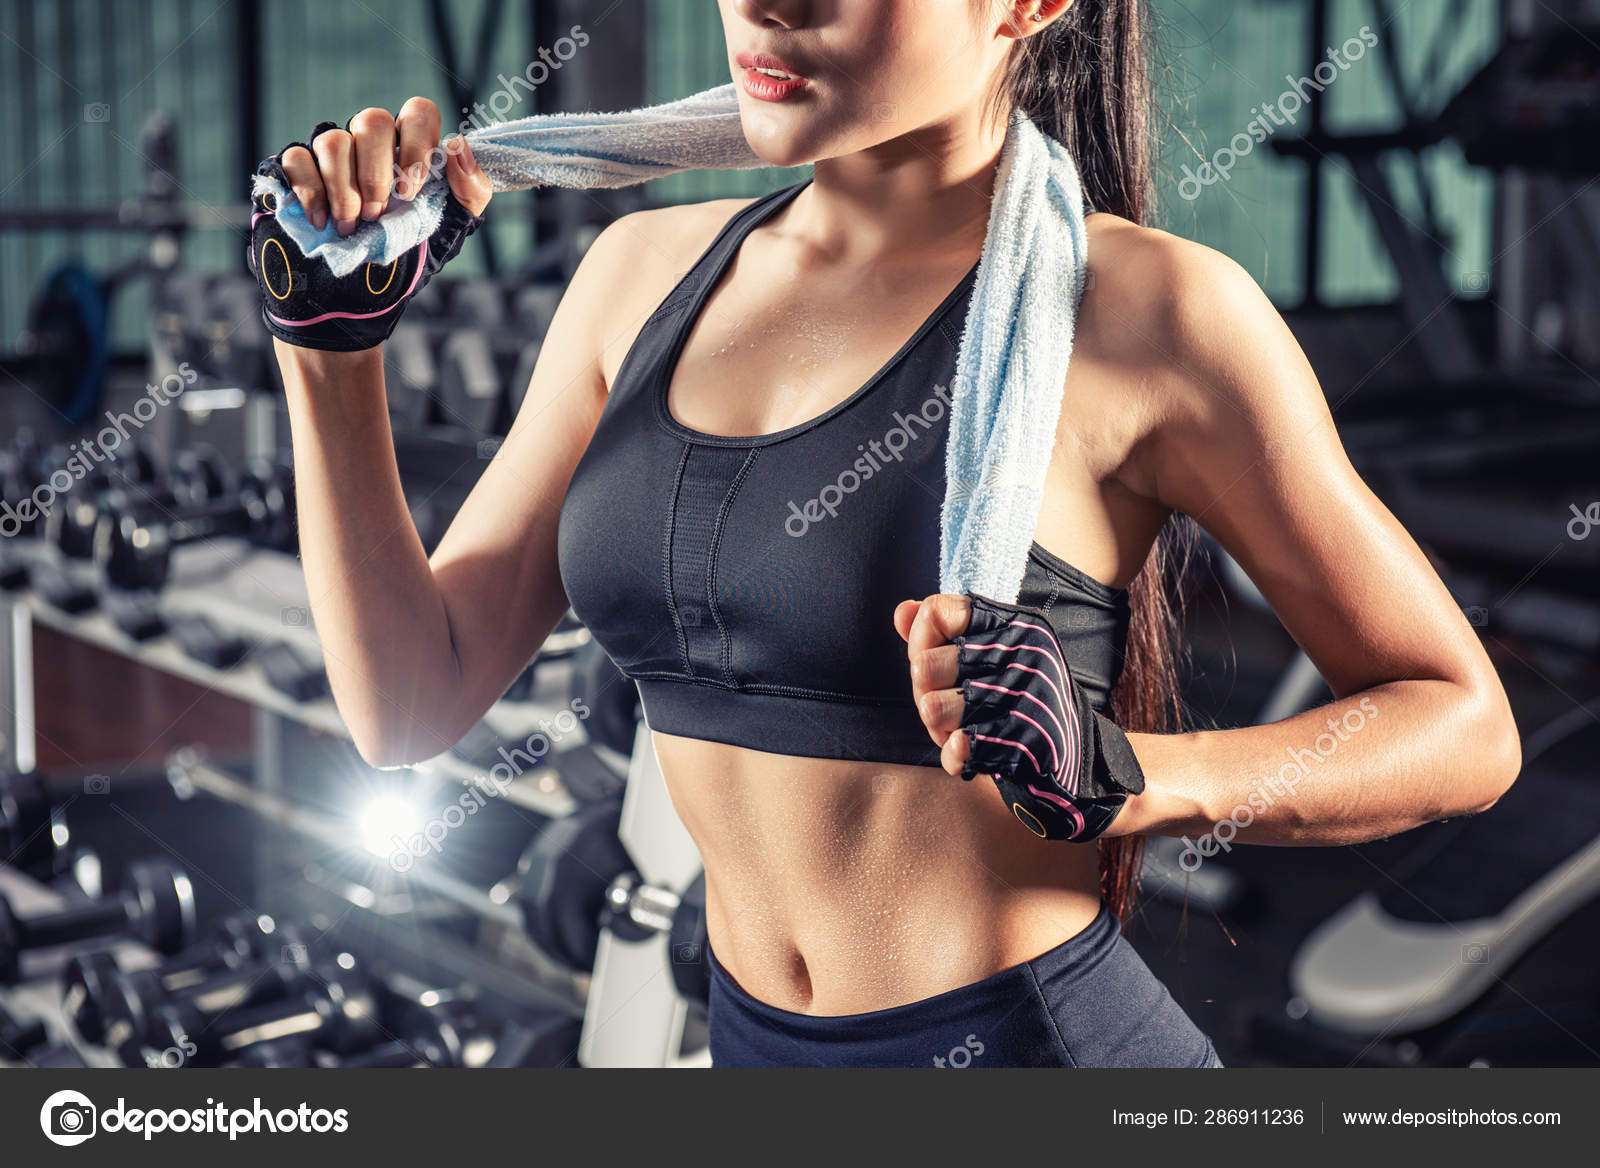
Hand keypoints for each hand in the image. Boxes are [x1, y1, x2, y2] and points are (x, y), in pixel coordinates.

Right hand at [247, 99, 490, 352]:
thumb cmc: (405, 262)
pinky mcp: (295, 173)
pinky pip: (296, 159)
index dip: (417, 143)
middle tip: (377, 216)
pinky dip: (310, 193)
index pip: (418, 112)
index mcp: (410, 151)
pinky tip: (321, 223)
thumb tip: (460, 145)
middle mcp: (370, 145)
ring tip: (349, 228)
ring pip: (332, 140)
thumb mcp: (450, 231)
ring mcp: (330, 156)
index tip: (411, 191)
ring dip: (343, 192)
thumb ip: (471, 191)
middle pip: (371, 120)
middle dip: (375, 175)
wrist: (355, 302)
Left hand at [895, 591, 1145, 842]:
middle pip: (924, 664)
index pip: (939, 611)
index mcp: (1015, 625)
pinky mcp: (1021, 744)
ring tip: (957, 726)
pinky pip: (957, 750)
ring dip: (936, 726)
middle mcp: (1022, 655)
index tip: (932, 653)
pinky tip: (967, 749)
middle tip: (942, 700)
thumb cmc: (1024, 696)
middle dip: (922, 690)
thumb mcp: (993, 652)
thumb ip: (943, 630)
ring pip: (932, 709)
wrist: (1080, 753)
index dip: (920, 637)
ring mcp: (1023, 700)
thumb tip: (902, 611)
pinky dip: (954, 754)